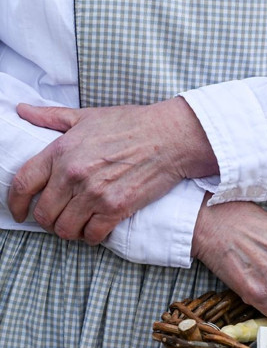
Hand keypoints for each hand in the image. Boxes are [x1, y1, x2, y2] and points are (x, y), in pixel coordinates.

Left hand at [8, 97, 217, 243]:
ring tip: (77, 226)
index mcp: (61, 151)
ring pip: (66, 229)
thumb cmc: (131, 124)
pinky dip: (92, 236)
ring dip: (69, 231)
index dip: (15, 203)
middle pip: (44, 213)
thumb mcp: (87, 116)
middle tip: (57, 220)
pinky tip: (96, 230)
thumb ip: (51, 117)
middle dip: (47, 221)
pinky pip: (93, 234)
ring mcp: (95, 193)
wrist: (169, 137)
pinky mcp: (117, 208)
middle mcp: (73, 175)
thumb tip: (23, 110)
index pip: (24, 184)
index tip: (18, 212)